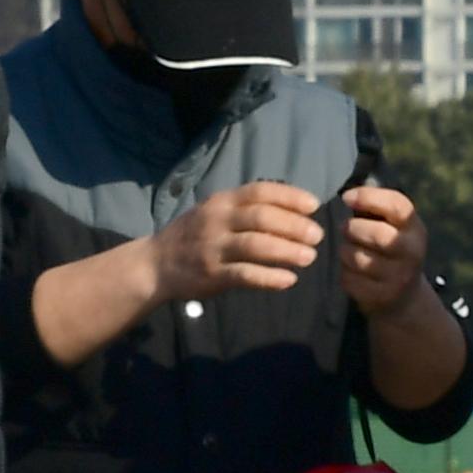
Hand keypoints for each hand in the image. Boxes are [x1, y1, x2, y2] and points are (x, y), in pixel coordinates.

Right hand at [147, 181, 325, 303]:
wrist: (155, 263)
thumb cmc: (196, 236)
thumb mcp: (216, 212)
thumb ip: (247, 209)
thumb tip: (294, 209)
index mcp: (221, 202)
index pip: (259, 192)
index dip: (289, 197)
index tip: (314, 205)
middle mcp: (216, 220)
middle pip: (262, 217)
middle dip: (294, 225)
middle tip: (317, 236)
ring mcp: (213, 247)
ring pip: (256, 245)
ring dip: (287, 250)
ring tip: (310, 257)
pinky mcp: (212, 273)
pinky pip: (245, 274)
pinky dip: (270, 278)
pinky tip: (289, 280)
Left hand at [336, 185, 430, 314]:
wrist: (405, 297)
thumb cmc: (390, 250)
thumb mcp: (392, 226)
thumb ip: (374, 208)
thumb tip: (350, 195)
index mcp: (415, 229)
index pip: (397, 206)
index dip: (368, 197)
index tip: (346, 198)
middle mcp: (412, 252)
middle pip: (378, 235)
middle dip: (353, 229)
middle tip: (347, 230)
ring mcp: (399, 277)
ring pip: (357, 257)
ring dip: (345, 251)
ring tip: (351, 251)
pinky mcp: (381, 296)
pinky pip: (349, 278)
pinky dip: (345, 273)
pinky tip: (354, 272)